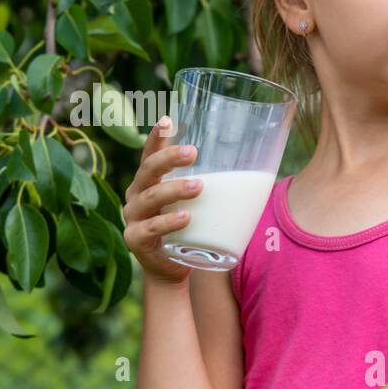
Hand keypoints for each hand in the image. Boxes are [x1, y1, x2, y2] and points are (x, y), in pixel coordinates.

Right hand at [122, 116, 202, 284]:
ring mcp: (133, 217)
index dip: (156, 136)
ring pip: (150, 197)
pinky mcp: (135, 239)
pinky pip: (151, 228)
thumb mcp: (193, 201)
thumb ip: (206, 180)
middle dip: (169, 158)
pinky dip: (168, 222)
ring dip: (174, 189)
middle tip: (193, 152)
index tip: (168, 120)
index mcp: (148, 180)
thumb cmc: (186, 228)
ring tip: (199, 186)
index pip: (149, 153)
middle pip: (148, 170)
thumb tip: (254, 160)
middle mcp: (136, 194)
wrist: (171, 268)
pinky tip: (186, 218)